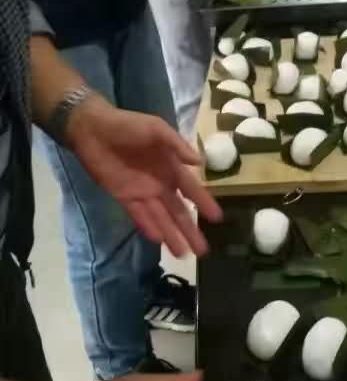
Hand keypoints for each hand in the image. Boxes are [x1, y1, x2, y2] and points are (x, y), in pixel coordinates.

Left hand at [65, 94, 221, 256]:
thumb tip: (199, 161)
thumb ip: (177, 145)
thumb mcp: (156, 128)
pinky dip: (148, 227)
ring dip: (172, 235)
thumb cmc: (128, 125)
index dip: (204, 203)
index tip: (218, 218)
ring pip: (161, 218)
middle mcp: (160, 182)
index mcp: (171, 165)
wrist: (94, 129)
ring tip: (184, 255)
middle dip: (190, 229)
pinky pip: (139, 216)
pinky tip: (159, 240)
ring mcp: (142, 192)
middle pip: (178, 210)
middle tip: (203, 251)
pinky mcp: (124, 197)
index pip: (191, 188)